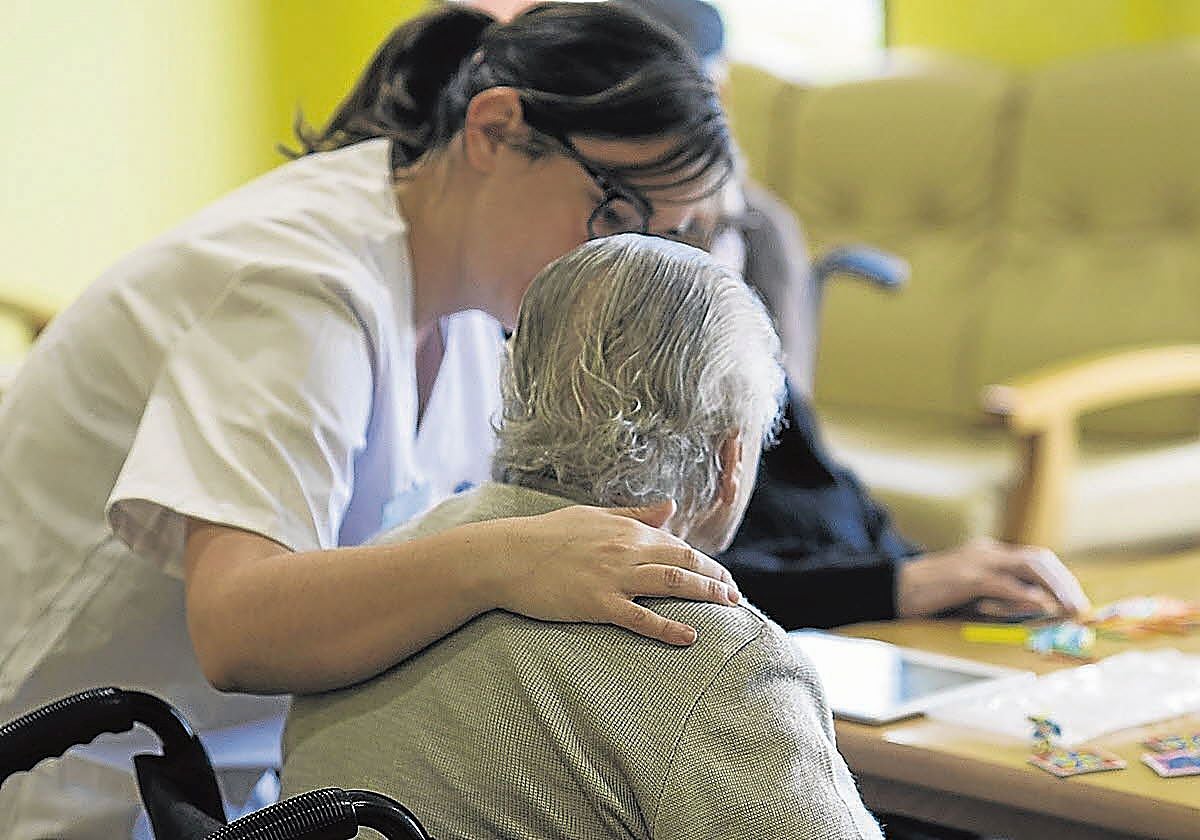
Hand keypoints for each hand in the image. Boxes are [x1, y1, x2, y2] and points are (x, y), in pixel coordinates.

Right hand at [485, 500, 740, 645]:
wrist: (505, 556)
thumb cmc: (545, 535)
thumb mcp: (593, 516)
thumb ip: (634, 513)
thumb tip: (670, 506)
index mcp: (626, 528)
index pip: (677, 544)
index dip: (704, 561)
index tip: (720, 576)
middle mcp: (626, 549)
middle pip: (685, 563)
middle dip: (716, 578)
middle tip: (735, 595)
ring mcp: (613, 577)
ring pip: (673, 584)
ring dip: (706, 595)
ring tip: (728, 608)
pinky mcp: (597, 604)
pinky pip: (641, 618)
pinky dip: (669, 628)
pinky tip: (690, 637)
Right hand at [896, 537, 1089, 618]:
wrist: (896, 587)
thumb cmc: (932, 596)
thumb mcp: (972, 595)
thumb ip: (1002, 598)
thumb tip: (1038, 608)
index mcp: (989, 553)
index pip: (1035, 560)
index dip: (1060, 579)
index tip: (1076, 601)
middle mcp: (988, 552)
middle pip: (1038, 559)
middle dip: (1065, 582)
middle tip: (1081, 607)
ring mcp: (977, 561)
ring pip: (1029, 566)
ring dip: (1055, 588)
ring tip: (1070, 608)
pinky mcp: (967, 577)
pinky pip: (1004, 584)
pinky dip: (1026, 596)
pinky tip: (1042, 607)